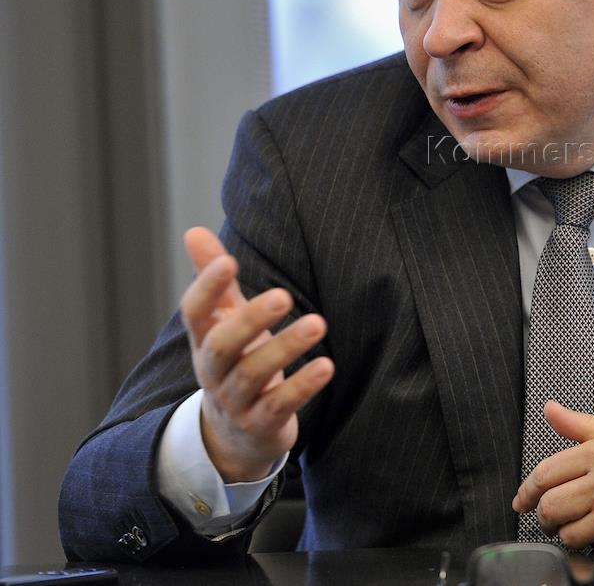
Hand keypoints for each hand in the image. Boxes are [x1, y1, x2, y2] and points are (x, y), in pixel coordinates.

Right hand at [180, 227, 333, 482]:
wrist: (234, 435)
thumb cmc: (235, 361)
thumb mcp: (224, 321)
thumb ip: (216, 279)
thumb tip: (193, 230)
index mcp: (204, 339)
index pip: (194, 312)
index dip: (207, 287)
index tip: (229, 261)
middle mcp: (213, 370)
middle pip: (222, 346)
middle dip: (250, 320)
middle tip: (282, 295)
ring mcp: (235, 400)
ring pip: (253, 375)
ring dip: (286, 348)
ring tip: (318, 323)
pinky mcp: (261, 424)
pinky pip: (279, 405)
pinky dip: (302, 386)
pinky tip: (327, 365)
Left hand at [511, 401, 593, 547]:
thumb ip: (584, 424)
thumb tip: (551, 410)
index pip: (547, 471)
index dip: (528, 488)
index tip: (523, 496)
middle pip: (549, 504)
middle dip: (540, 512)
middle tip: (544, 514)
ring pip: (566, 530)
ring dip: (561, 530)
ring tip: (568, 525)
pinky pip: (590, 545)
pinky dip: (585, 543)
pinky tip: (592, 535)